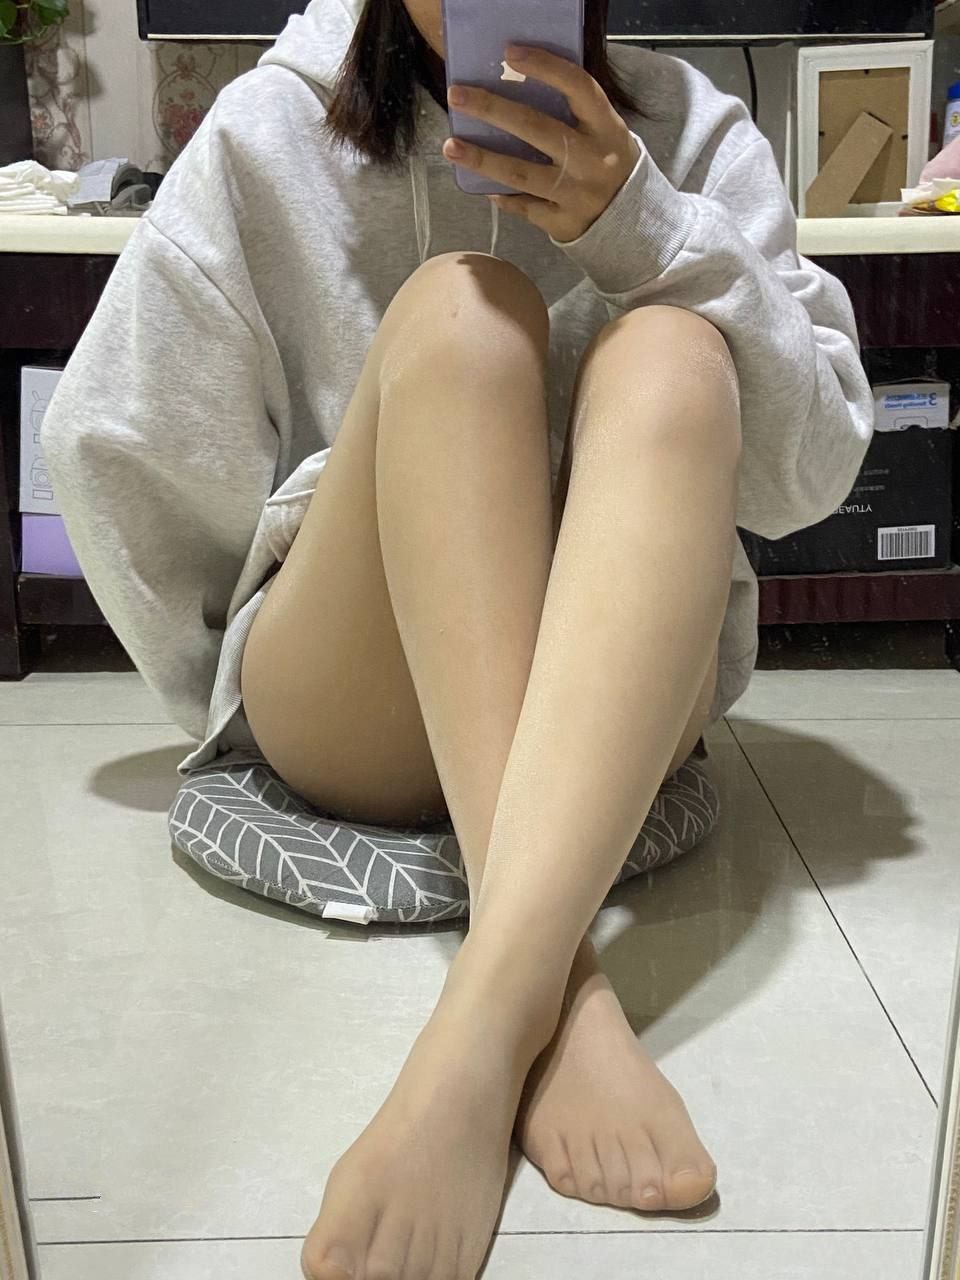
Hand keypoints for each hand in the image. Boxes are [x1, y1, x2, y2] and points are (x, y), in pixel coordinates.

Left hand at [442, 44, 639, 242]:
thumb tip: (517, 84)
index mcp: (606, 128)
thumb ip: (574, 112)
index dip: (544, 66)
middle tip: (458, 96)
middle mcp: (592, 160)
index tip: (509, 52)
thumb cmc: (608, 164)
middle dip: (493, 110)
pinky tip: (482, 186)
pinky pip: (524, 207)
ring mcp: (576, 194)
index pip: (576, 87)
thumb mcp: (605, 133)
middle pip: (536, 128)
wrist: (633, 222)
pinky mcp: (563, 223)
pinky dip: (502, 196)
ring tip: (451, 146)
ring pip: (521, 173)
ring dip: (482, 159)